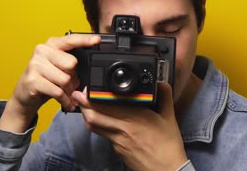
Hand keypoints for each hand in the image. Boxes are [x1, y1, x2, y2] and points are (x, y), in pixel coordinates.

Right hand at [0, 33, 100, 132]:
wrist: (24, 95)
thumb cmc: (46, 79)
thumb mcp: (59, 67)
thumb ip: (71, 62)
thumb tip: (89, 67)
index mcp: (51, 44)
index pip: (71, 40)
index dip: (85, 40)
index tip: (98, 40)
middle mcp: (42, 51)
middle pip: (71, 63)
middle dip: (75, 77)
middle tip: (71, 85)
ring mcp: (35, 65)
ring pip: (65, 79)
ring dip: (70, 91)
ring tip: (68, 94)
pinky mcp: (32, 80)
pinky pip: (57, 91)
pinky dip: (65, 100)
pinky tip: (66, 102)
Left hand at [72, 83, 187, 170]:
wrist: (167, 170)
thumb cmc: (168, 146)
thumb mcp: (169, 118)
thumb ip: (165, 97)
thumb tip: (162, 83)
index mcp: (136, 118)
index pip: (108, 105)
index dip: (94, 96)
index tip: (88, 88)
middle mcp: (123, 129)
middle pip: (94, 116)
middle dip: (83, 104)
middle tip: (77, 95)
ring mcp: (117, 141)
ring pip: (94, 127)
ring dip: (86, 115)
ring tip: (83, 105)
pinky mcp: (116, 150)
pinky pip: (103, 135)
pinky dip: (98, 125)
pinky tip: (100, 120)